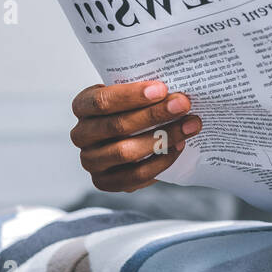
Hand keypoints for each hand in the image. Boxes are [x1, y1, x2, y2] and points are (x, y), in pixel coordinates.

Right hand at [69, 80, 201, 192]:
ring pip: (126, 152)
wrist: (128, 136)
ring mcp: (91, 160)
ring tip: (189, 126)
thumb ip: (147, 91)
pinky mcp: (105, 182)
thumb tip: (177, 91)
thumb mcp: (132, 94)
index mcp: (83, 106)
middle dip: (154, 115)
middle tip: (183, 105)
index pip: (101, 100)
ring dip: (163, 138)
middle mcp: (81, 134)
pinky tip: (179, 146)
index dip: (131, 95)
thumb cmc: (131, 108)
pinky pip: (135, 176)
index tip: (162, 89)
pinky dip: (161, 161)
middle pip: (117, 126)